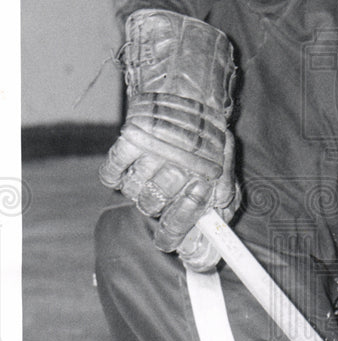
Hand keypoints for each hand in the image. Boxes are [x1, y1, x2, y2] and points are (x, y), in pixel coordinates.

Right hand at [99, 9, 238, 271]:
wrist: (188, 89)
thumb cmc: (206, 138)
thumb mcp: (223, 171)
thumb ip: (219, 208)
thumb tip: (206, 251)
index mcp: (207, 178)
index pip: (190, 227)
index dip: (182, 244)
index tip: (176, 247)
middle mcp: (180, 168)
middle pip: (158, 215)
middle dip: (162, 217)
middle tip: (166, 207)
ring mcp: (153, 154)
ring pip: (136, 196)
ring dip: (143, 194)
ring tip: (155, 177)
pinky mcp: (128, 139)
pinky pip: (111, 175)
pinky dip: (116, 176)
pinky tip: (131, 166)